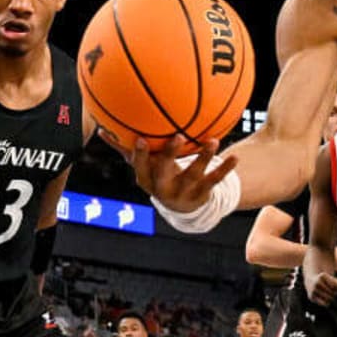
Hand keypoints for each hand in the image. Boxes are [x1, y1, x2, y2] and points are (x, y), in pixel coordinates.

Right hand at [102, 134, 235, 211]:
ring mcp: (184, 192)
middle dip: (170, 156)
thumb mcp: (143, 166)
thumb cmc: (158, 176)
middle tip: (177, 136)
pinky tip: (235, 157)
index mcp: (147, 180)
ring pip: (194, 175)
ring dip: (203, 158)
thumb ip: (124, 148)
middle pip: (165, 173)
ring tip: (213, 142)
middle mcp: (164, 189)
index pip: (141, 169)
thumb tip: (100, 129)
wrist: (182, 207)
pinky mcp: (202, 194)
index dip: (140, 157)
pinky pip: (215, 180)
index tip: (141, 140)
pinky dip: (225, 169)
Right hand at [305, 271, 336, 306]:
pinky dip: (327, 302)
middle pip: (333, 292)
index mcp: (322, 276)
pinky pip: (324, 303)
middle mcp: (317, 283)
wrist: (311, 280)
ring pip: (329, 298)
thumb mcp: (333, 280)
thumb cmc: (325, 280)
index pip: (335, 285)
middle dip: (336, 293)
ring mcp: (313, 290)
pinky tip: (327, 299)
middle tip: (336, 292)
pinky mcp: (311, 297)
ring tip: (330, 294)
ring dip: (332, 297)